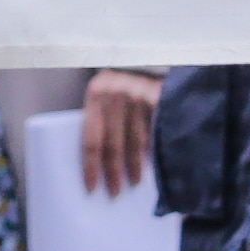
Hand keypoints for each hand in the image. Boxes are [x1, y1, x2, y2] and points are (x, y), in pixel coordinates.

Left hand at [80, 69, 159, 197]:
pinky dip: (152, 151)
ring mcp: (139, 95)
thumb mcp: (105, 97)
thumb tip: (97, 163)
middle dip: (113, 172)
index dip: (91, 166)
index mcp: (95, 93)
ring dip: (134, 166)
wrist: (145, 58)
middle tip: (114, 192)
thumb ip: (101, 120)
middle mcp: (116, 93)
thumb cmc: (120, 89)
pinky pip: (154, 134)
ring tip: (133, 181)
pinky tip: (151, 164)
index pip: (91, 138)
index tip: (91, 187)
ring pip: (136, 142)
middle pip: (113, 144)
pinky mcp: (158, 98)